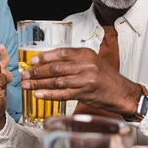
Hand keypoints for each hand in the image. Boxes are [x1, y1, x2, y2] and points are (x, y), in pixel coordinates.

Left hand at [20, 47, 140, 114]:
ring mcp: (85, 80)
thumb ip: (74, 60)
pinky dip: (48, 94)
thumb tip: (50, 62)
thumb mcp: (92, 62)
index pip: (61, 52)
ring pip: (57, 81)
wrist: (122, 92)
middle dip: (37, 71)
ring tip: (26, 85)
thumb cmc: (106, 77)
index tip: (31, 61)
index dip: (44, 57)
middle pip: (56, 67)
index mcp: (86, 54)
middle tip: (25, 74)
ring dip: (39, 83)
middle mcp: (85, 65)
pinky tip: (38, 94)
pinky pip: (62, 94)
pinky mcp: (85, 93)